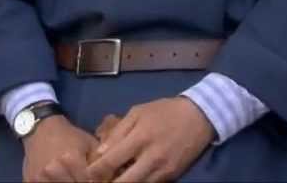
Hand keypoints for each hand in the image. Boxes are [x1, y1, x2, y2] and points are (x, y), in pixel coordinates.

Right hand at [21, 115, 97, 181]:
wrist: (40, 129)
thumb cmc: (69, 136)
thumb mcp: (89, 143)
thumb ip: (101, 162)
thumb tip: (112, 179)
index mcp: (71, 159)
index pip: (89, 182)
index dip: (95, 181)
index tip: (95, 177)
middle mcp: (54, 169)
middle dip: (82, 182)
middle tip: (82, 176)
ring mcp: (40, 177)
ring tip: (71, 176)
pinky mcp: (30, 181)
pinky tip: (60, 178)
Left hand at [85, 98, 215, 182]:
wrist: (199, 116)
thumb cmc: (164, 112)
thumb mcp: (137, 112)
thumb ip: (118, 132)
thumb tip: (99, 152)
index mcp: (139, 137)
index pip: (111, 161)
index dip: (95, 171)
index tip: (88, 173)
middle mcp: (151, 157)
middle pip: (123, 182)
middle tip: (98, 181)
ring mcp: (163, 169)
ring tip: (115, 179)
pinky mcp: (172, 176)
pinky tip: (132, 177)